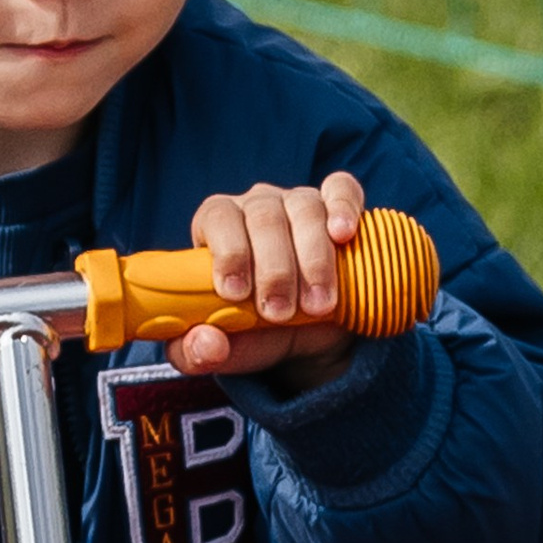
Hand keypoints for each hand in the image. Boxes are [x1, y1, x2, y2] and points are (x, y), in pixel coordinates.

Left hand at [170, 170, 366, 380]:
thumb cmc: (254, 333)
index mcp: (218, 227)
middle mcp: (256, 206)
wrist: (305, 337)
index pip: (217, 218)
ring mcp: (298, 202)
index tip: (237, 293)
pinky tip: (343, 234)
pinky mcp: (337, 206)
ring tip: (317, 305)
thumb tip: (207, 345)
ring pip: (304, 210)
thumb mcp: (223, 350)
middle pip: (264, 217)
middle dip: (274, 270)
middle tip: (279, 313)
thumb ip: (198, 352)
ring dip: (313, 260)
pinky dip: (344, 208)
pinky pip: (342, 190)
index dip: (228, 251)